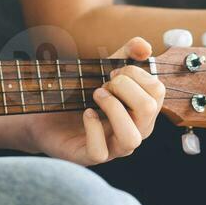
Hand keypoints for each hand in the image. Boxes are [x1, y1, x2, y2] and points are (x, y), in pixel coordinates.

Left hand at [24, 37, 165, 164]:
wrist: (47, 114)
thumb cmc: (82, 93)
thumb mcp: (104, 69)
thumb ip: (126, 54)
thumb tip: (145, 47)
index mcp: (142, 111)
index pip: (158, 91)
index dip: (136, 74)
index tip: (114, 71)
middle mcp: (134, 130)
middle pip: (149, 109)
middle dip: (125, 87)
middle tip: (104, 83)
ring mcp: (114, 147)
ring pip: (132, 139)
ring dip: (114, 109)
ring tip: (97, 95)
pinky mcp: (90, 156)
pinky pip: (100, 151)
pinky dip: (93, 128)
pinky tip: (86, 113)